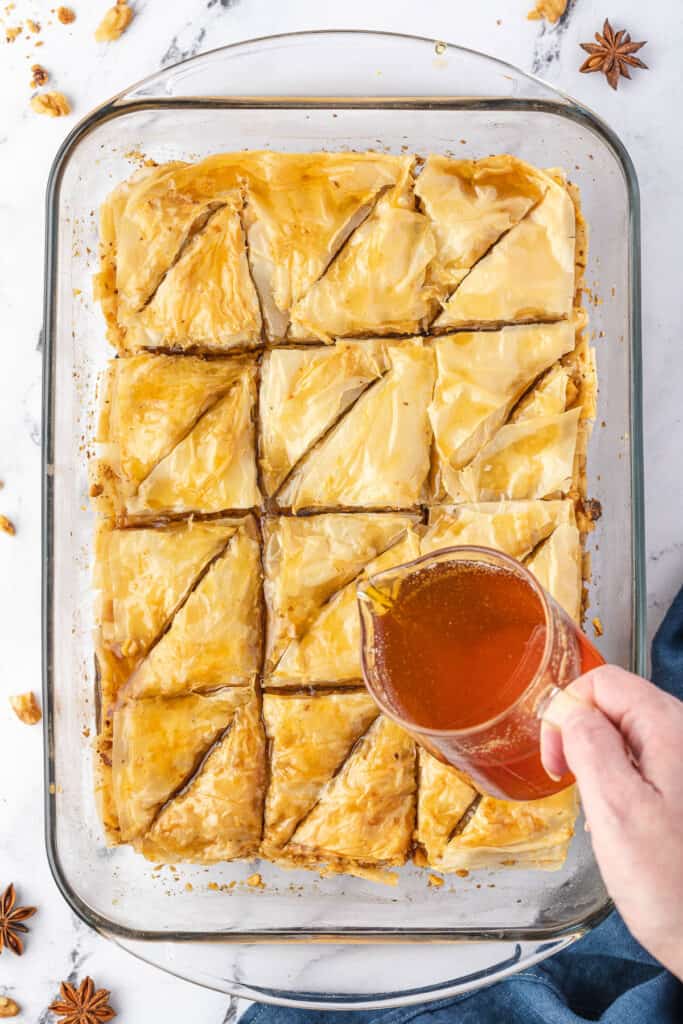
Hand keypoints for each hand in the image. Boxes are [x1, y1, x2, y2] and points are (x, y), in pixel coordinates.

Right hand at [540, 664, 682, 978]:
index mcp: (670, 728)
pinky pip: (643, 763)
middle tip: (570, 785)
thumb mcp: (615, 808)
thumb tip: (571, 713)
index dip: (567, 711)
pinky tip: (622, 822)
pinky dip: (620, 781)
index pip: (602, 680)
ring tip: (599, 811)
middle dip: (580, 735)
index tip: (556, 760)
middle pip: (616, 702)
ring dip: (599, 762)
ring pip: (627, 734)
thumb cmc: (673, 886)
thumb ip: (589, 746)